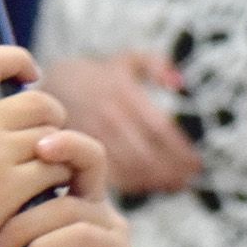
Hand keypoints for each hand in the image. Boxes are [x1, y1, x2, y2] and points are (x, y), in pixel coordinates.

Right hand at [0, 46, 77, 246]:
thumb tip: (11, 118)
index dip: (20, 60)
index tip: (31, 77)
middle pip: (40, 103)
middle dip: (53, 121)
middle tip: (44, 148)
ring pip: (54, 139)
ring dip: (59, 158)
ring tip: (45, 178)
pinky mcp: (9, 189)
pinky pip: (56, 171)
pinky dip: (59, 183)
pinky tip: (45, 198)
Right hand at [36, 54, 199, 194]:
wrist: (49, 83)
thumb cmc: (97, 76)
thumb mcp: (125, 60)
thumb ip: (155, 65)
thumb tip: (179, 84)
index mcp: (123, 93)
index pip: (160, 129)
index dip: (180, 150)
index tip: (197, 164)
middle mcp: (108, 115)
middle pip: (147, 153)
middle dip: (171, 170)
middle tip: (189, 180)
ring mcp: (91, 134)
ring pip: (129, 167)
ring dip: (155, 180)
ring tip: (173, 186)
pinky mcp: (78, 150)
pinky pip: (107, 173)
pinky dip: (130, 184)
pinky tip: (146, 186)